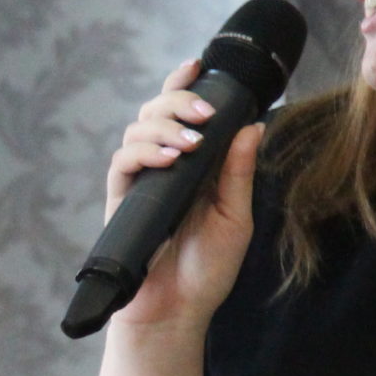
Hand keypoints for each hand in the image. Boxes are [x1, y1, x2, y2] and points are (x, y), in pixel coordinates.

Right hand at [103, 57, 264, 329]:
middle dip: (178, 101)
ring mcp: (140, 181)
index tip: (197, 64)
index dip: (184, 85)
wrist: (178, 310)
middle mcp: (164, 166)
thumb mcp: (236, 218)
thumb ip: (239, 172)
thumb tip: (253, 124)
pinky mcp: (121, 198)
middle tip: (204, 114)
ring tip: (189, 143)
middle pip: (157, 110)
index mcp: (194, 165)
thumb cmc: (208, 270)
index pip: (184, 113)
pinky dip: (145, 152)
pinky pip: (123, 161)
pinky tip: (169, 159)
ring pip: (138, 128)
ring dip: (165, 126)